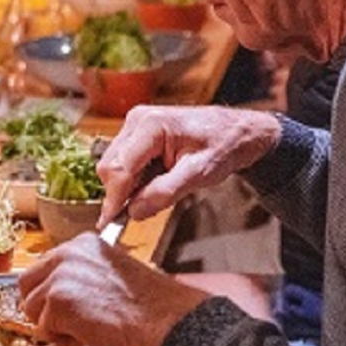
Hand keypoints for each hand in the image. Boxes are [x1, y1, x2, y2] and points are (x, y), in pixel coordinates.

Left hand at [18, 235, 209, 345]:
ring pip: (31, 310)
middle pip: (27, 286)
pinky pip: (43, 330)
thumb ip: (82, 277)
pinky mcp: (58, 301)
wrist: (167, 322)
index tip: (70, 307)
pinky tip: (89, 337)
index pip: (43, 268)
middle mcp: (68, 253)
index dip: (51, 294)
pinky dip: (63, 341)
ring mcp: (61, 276)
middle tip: (71, 324)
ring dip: (54, 327)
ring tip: (86, 330)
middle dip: (42, 310)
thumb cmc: (150, 308)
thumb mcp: (112, 276)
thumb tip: (57, 295)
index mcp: (83, 244)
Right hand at [95, 105, 282, 224]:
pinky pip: (123, 162)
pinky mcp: (136, 133)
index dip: (113, 199)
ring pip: (113, 166)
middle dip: (121, 194)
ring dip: (128, 187)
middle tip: (144, 210)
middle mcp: (137, 120)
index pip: (119, 168)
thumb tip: (134, 211)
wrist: (236, 131)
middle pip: (110, 167)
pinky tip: (155, 182)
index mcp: (151, 125)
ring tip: (158, 191)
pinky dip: (133, 179)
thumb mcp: (198, 174)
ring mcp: (135, 125)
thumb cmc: (223, 146)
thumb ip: (164, 193)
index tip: (109, 225)